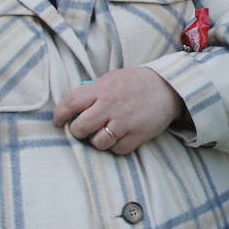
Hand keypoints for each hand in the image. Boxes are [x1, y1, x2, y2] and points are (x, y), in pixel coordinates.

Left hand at [52, 67, 184, 154]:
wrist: (169, 87)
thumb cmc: (136, 83)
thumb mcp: (112, 78)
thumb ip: (94, 91)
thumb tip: (74, 107)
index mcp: (102, 89)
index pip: (70, 103)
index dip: (59, 115)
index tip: (58, 121)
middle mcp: (110, 106)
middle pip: (80, 127)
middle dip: (77, 131)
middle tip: (82, 129)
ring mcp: (124, 122)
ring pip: (97, 142)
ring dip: (96, 141)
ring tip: (103, 134)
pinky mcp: (138, 135)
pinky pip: (117, 149)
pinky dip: (115, 146)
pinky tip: (119, 137)